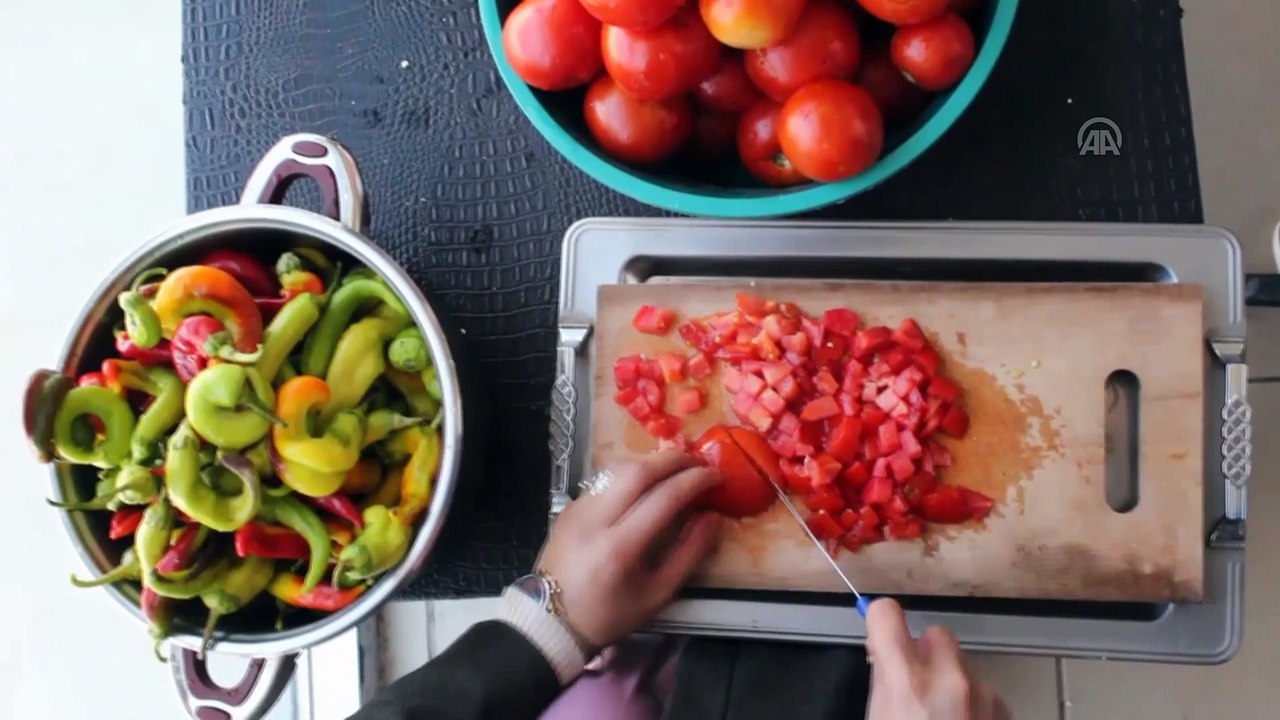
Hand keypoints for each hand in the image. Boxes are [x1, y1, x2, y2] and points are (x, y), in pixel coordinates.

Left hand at [538, 451, 722, 648]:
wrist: (552, 621)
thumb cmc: (611, 613)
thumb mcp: (658, 593)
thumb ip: (690, 553)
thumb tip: (713, 517)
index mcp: (619, 548)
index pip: (663, 498)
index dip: (694, 481)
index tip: (715, 475)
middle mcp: (595, 520)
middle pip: (637, 471)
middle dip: (673, 460)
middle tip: (698, 461)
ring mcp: (577, 509)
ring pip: (618, 468)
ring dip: (651, 462)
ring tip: (676, 467)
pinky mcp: (569, 506)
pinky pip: (604, 480)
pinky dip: (630, 474)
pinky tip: (646, 482)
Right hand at [866, 599, 1010, 719]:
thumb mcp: (878, 718)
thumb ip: (882, 680)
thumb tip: (882, 652)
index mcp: (908, 681)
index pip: (887, 615)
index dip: (881, 620)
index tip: (880, 629)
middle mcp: (949, 678)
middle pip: (936, 634)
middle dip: (925, 653)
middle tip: (914, 684)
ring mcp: (982, 693)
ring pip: (962, 662)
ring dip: (950, 678)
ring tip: (940, 713)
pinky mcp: (1003, 707)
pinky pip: (982, 687)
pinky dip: (972, 701)